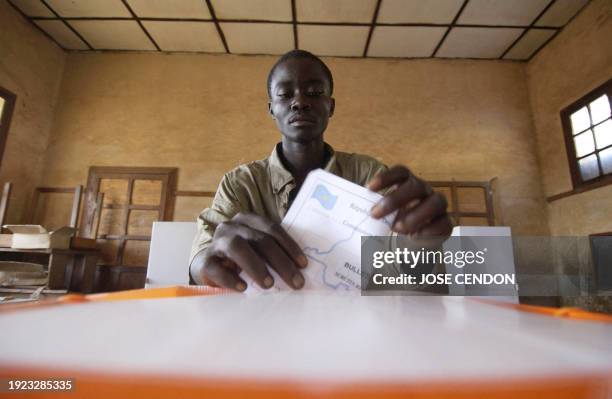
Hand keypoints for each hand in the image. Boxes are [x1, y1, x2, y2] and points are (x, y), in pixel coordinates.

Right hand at [190, 213, 307, 290]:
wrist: (209, 266)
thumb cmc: (241, 259)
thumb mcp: (258, 251)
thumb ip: (274, 254)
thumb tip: (299, 270)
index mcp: (248, 220)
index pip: (271, 229)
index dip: (289, 245)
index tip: (303, 265)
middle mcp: (231, 227)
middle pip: (259, 239)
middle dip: (280, 261)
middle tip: (295, 281)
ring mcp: (216, 243)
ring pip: (237, 247)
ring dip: (256, 266)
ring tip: (269, 284)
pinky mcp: (204, 261)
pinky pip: (216, 268)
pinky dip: (231, 278)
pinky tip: (243, 288)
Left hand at [367, 166, 452, 245]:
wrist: (414, 243)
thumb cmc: (396, 221)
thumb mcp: (383, 213)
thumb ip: (374, 208)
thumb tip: (350, 209)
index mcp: (408, 184)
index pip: (401, 172)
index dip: (386, 177)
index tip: (369, 188)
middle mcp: (425, 191)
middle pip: (415, 186)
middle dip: (394, 199)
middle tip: (375, 214)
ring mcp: (438, 206)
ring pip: (436, 202)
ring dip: (415, 215)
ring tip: (397, 228)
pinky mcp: (446, 224)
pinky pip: (444, 223)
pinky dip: (430, 229)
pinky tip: (416, 236)